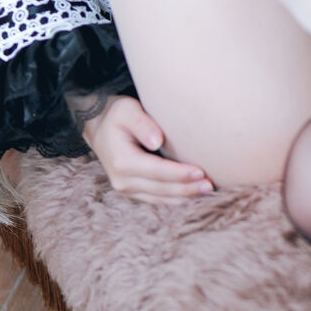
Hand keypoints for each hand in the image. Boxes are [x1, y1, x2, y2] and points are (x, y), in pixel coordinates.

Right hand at [81, 94, 214, 205]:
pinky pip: (157, 199)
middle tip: (211, 185)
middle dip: (187, 188)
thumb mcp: (127, 110)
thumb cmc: (117, 115)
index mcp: (122, 161)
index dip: (179, 173)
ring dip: (185, 196)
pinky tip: (193, 193)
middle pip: (161, 189)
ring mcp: (127, 189)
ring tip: (208, 190)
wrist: (98, 128)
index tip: (201, 172)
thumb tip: (157, 141)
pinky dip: (176, 198)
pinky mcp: (133, 191)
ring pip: (161, 198)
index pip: (156, 171)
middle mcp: (122, 180)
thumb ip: (143, 124)